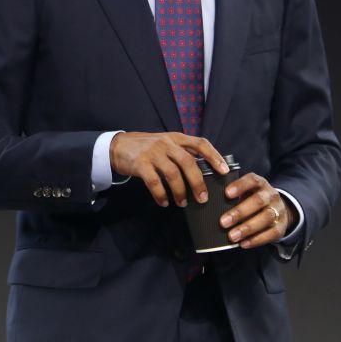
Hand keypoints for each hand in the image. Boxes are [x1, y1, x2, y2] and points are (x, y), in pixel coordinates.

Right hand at [109, 132, 230, 207]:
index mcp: (175, 138)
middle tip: (203, 199)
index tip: (224, 171)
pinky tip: (164, 202)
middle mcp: (166, 143)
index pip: (200, 143)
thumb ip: (181, 153)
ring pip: (173, 174)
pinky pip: (155, 183)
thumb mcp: (164, 143)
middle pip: (188, 163)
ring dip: (180, 192)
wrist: (117, 146)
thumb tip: (202, 172)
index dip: (214, 156)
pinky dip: (161, 195)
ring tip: (182, 203)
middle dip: (198, 183)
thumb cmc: (145, 148)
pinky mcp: (140, 164)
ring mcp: (152, 153)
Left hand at [219, 173, 291, 247]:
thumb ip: (231, 196)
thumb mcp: (245, 192)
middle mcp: (271, 195)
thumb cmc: (252, 199)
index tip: (226, 193)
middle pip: (258, 201)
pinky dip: (257, 239)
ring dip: (247, 228)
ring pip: (266, 218)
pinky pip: (272, 233)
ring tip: (232, 236)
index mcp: (260, 183)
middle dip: (240, 212)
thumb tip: (209, 203)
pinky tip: (244, 243)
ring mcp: (278, 210)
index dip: (240, 186)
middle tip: (223, 222)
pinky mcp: (281, 226)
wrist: (277, 209)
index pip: (252, 180)